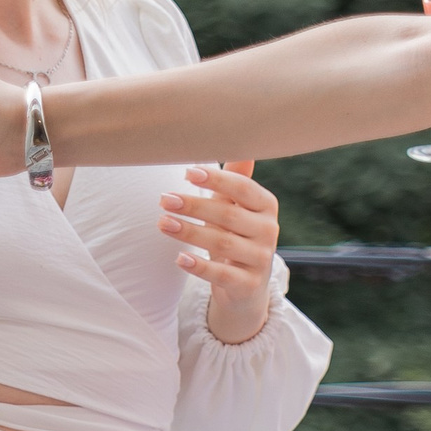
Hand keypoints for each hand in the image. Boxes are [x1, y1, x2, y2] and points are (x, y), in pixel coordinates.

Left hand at [157, 162, 276, 344]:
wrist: (246, 285)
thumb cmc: (236, 234)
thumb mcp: (235, 205)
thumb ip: (234, 178)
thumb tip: (239, 145)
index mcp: (266, 206)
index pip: (243, 188)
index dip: (217, 180)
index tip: (187, 172)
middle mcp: (269, 231)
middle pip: (228, 215)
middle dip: (194, 206)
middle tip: (164, 199)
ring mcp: (260, 260)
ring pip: (222, 244)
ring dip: (189, 232)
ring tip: (162, 222)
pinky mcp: (248, 285)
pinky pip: (222, 275)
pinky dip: (199, 266)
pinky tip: (179, 257)